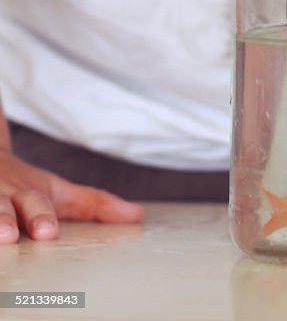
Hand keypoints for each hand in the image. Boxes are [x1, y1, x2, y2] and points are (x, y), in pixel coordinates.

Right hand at [0, 148, 143, 242]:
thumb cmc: (27, 187)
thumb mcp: (59, 190)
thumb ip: (95, 204)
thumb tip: (138, 216)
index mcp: (31, 193)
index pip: (39, 204)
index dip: (42, 217)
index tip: (47, 232)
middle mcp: (5, 194)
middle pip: (6, 205)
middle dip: (8, 219)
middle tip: (14, 235)